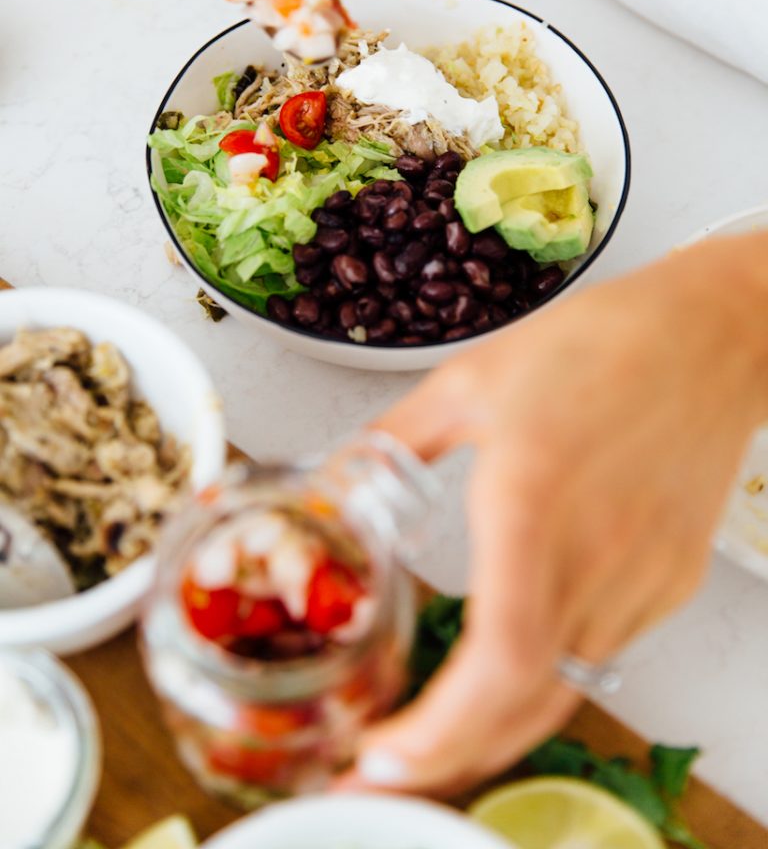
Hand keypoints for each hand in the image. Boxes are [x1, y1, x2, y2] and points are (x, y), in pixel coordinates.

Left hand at [339, 233, 767, 797]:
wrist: (708, 337)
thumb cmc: (599, 343)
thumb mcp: (470, 380)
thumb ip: (395, 438)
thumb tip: (338, 478)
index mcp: (531, 498)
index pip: (499, 658)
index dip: (439, 730)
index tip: (380, 755)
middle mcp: (594, 552)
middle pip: (527, 705)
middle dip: (447, 757)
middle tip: (382, 770)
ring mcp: (643, 575)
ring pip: (564, 688)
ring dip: (494, 724)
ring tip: (434, 729)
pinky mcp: (670, 578)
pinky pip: (602, 651)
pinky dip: (546, 676)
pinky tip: (509, 662)